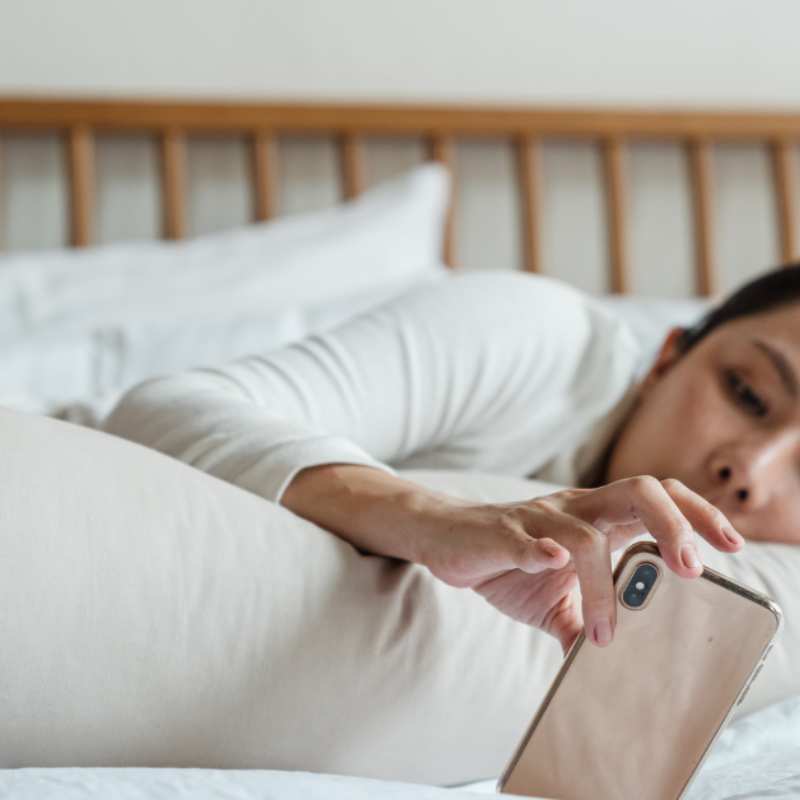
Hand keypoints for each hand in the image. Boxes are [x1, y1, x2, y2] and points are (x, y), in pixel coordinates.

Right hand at [416, 476, 743, 652]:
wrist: (444, 539)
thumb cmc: (504, 563)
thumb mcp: (552, 601)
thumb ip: (585, 622)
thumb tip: (609, 666)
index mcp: (595, 519)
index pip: (658, 500)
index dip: (698, 515)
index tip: (731, 546)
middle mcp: (575, 509)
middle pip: (638, 491)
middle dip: (673, 524)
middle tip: (691, 569)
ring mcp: (538, 517)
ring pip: (585, 531)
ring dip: (604, 582)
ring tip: (610, 630)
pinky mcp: (500, 532)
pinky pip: (525, 537)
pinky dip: (541, 549)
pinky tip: (551, 562)